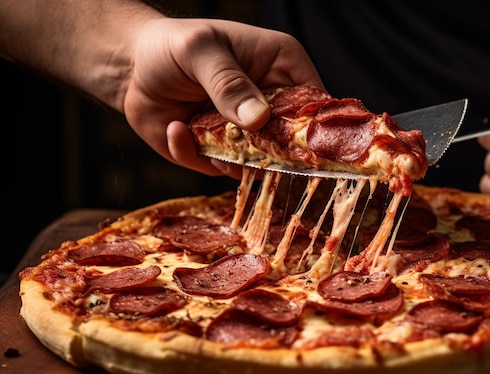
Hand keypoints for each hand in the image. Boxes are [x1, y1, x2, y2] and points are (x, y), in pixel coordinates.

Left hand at [123, 17, 322, 176]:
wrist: (131, 67)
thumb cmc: (171, 45)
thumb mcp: (199, 52)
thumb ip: (228, 82)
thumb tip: (258, 119)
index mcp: (282, 67)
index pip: (315, 103)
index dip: (314, 128)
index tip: (296, 145)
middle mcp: (271, 104)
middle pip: (293, 142)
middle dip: (267, 151)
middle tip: (235, 141)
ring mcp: (247, 133)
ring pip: (258, 163)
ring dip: (227, 157)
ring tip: (196, 131)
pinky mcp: (220, 153)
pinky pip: (219, 169)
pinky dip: (194, 155)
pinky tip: (176, 129)